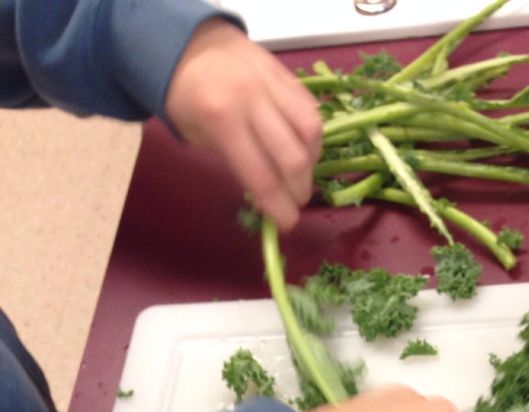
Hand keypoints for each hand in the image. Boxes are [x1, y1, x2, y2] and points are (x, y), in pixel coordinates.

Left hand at [164, 18, 321, 229]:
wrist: (191, 43)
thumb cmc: (188, 97)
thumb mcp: (197, 136)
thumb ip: (233, 163)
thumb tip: (268, 196)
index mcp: (221, 118)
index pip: (262, 176)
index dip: (279, 207)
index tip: (287, 223)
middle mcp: (251, 99)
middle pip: (293, 159)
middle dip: (299, 190)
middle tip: (295, 201)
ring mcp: (272, 83)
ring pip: (311, 132)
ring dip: (312, 162)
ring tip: (301, 173)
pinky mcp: (287, 75)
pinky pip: (312, 111)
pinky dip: (313, 137)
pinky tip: (304, 148)